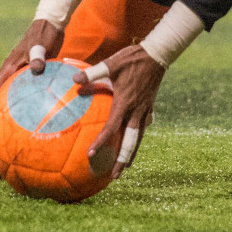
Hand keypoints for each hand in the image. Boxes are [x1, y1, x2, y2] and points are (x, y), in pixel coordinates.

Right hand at [0, 19, 65, 118]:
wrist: (51, 24)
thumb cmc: (44, 34)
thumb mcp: (41, 44)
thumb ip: (38, 55)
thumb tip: (36, 67)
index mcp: (11, 64)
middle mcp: (12, 68)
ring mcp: (20, 69)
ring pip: (8, 90)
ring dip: (5, 104)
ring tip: (7, 122)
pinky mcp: (30, 70)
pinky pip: (22, 87)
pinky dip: (21, 99)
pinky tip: (30, 110)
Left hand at [75, 43, 165, 178]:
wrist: (158, 55)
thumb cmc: (132, 59)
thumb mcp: (111, 64)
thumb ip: (92, 74)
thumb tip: (74, 81)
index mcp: (125, 103)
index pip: (111, 128)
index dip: (101, 142)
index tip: (90, 155)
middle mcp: (136, 112)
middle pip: (130, 143)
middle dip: (122, 161)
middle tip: (115, 176)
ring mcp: (145, 111)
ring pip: (138, 138)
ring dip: (131, 154)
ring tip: (125, 167)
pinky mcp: (149, 108)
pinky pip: (142, 129)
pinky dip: (137, 140)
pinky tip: (132, 143)